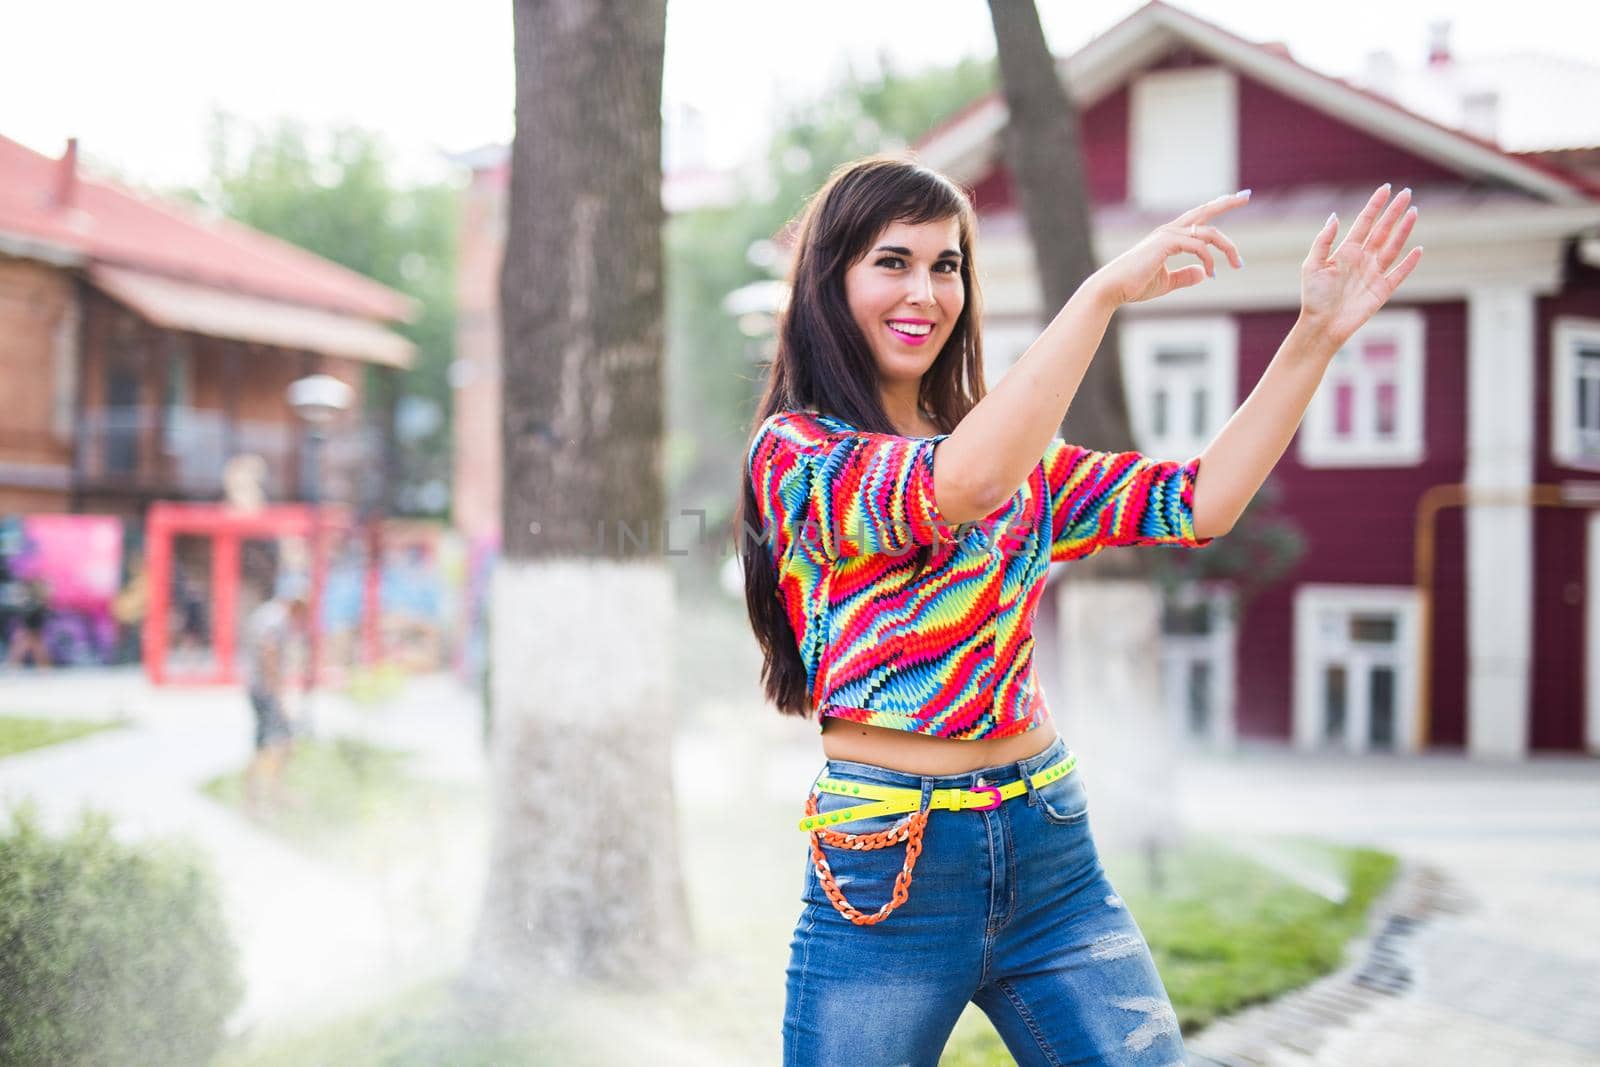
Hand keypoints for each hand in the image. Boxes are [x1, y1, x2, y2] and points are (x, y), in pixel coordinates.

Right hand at [1087, 190, 1249, 306]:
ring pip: (1208, 232)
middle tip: (1246, 196)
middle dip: (1226, 202)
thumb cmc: (1134, 285)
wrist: (1113, 288)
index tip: (1234, 200)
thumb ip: (1185, 276)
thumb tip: (1203, 273)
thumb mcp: (1166, 282)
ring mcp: (1168, 234)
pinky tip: (1211, 274)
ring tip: (1237, 264)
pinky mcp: (1166, 243)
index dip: (1216, 207)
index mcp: (1169, 236)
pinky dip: (1209, 260)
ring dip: (1228, 247)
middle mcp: (1170, 230)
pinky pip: (1198, 247)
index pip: (1198, 218)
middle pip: (1205, 210)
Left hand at [1299, 184, 1421, 347]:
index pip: (1364, 222)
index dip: (1375, 205)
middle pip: (1382, 230)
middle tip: (1407, 193)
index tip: (1385, 188)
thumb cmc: (1314, 296)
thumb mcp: (1312, 265)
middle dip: (1394, 212)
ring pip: (1393, 246)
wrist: (1321, 324)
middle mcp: (1363, 259)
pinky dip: (1409, 263)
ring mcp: (1374, 273)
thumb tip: (1334, 217)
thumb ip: (1323, 241)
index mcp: (1346, 251)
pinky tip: (1418, 250)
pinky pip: (1399, 273)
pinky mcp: (1382, 290)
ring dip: (1404, 230)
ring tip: (1414, 212)